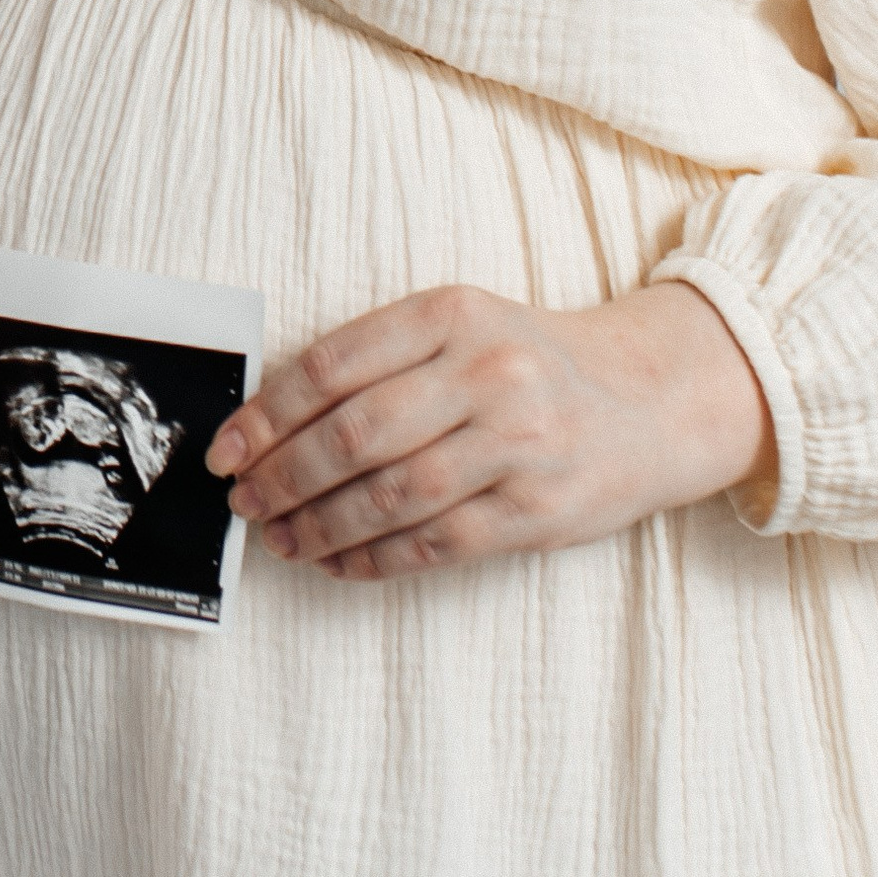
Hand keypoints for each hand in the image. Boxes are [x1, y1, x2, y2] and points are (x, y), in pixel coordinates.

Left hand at [206, 281, 772, 581]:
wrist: (650, 400)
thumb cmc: (531, 363)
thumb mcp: (462, 328)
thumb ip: (378, 361)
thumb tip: (270, 421)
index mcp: (453, 313)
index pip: (333, 364)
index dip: (267, 412)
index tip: (227, 447)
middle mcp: (488, 372)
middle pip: (354, 434)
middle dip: (283, 475)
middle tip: (245, 499)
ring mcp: (518, 443)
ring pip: (390, 496)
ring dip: (320, 526)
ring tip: (283, 537)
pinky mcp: (538, 510)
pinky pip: (435, 543)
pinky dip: (375, 560)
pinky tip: (340, 563)